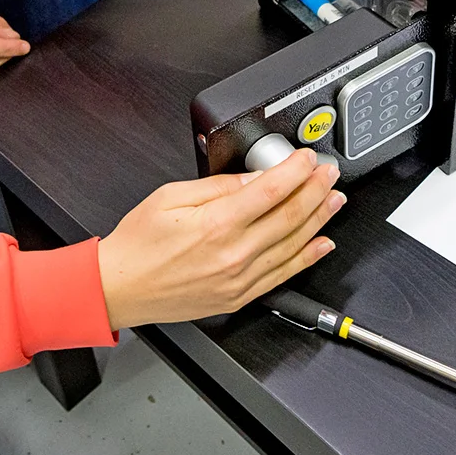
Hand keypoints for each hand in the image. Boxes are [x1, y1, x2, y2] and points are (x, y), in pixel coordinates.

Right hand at [97, 149, 343, 328]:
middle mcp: (233, 253)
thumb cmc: (139, 244)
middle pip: (290, 216)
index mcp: (216, 223)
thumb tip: (252, 178)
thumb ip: (216, 186)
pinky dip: (307, 258)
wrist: (121, 288)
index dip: (296, 170)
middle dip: (315, 189)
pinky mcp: (239, 296)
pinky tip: (322, 243)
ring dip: (319, 219)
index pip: (271, 190)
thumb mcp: (170, 197)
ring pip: (293, 245)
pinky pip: (282, 275)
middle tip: (329, 172)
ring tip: (334, 199)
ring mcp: (240, 278)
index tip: (308, 158)